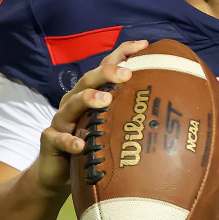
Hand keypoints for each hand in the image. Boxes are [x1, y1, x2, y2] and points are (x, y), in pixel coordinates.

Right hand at [34, 39, 148, 193]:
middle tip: (126, 73)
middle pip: (88, 80)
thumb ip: (129, 114)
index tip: (144, 45)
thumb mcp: (111, 127)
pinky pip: (57, 138)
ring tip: (105, 100)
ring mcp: (61, 120)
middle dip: (106, 73)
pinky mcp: (50, 140)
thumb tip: (169, 105)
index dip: (122, 53)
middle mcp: (73, 101)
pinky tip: (80, 145)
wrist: (58, 173)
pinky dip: (69, 141)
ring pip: (71, 104)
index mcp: (89, 94)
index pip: (105, 67)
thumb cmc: (91, 146)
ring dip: (88, 99)